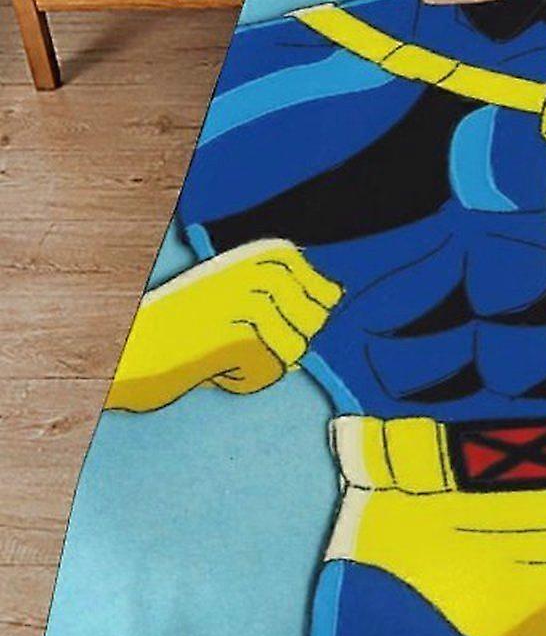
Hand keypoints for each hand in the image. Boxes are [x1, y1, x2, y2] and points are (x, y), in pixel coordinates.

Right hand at [107, 240, 342, 412]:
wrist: (118, 356)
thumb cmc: (175, 333)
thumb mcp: (228, 296)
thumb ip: (278, 293)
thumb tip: (336, 296)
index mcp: (251, 256)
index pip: (318, 283)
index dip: (308, 307)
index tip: (272, 322)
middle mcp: (251, 272)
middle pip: (312, 322)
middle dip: (284, 343)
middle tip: (233, 342)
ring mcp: (243, 302)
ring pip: (293, 350)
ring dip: (260, 363)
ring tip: (217, 353)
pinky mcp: (235, 336)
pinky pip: (269, 371)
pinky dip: (242, 380)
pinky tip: (210, 368)